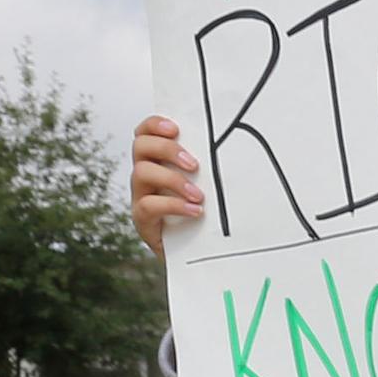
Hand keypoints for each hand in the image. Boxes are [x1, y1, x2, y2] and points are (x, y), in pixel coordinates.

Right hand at [130, 115, 199, 259]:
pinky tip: (195, 211)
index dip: (154, 125)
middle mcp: (145, 174)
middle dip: (167, 150)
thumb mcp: (209, 184)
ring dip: (172, 180)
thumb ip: (209, 167)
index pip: (145, 132)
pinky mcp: (143, 220)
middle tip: (194, 165)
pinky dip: (173, 205)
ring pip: (142, 173)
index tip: (176, 129)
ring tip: (198, 195)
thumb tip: (237, 147)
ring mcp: (141, 196)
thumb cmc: (207, 213)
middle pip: (140, 146)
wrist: (200, 251)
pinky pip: (148, 206)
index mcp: (158, 160)